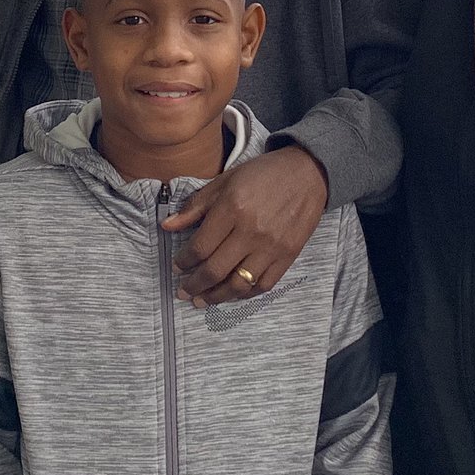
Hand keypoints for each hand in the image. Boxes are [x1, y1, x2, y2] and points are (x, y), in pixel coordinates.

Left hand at [161, 146, 326, 305]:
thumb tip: (166, 226)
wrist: (307, 173)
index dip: (184, 261)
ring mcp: (271, 247)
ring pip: (238, 284)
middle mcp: (251, 231)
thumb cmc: (263, 174)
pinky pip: (263, 285)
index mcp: (232, 209)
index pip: (200, 247)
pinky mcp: (288, 256)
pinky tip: (232, 293)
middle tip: (183, 292)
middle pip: (215, 270)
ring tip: (202, 300)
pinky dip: (244, 294)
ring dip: (216, 297)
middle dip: (194, 286)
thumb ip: (195, 206)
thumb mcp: (224, 181)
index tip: (176, 266)